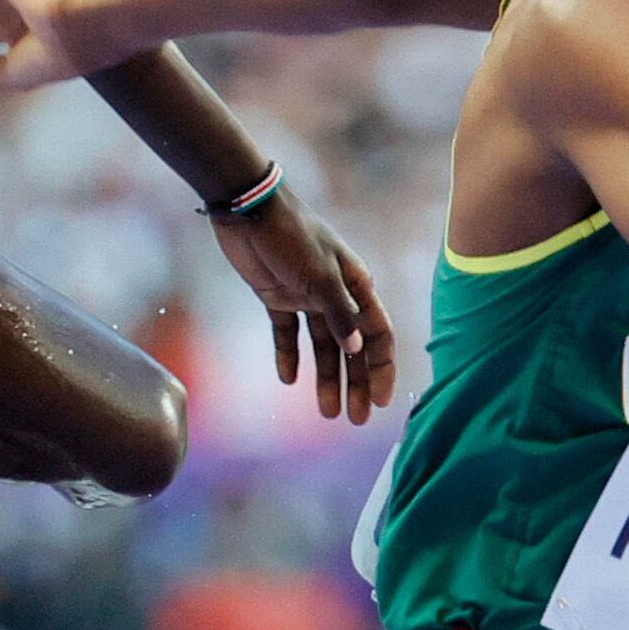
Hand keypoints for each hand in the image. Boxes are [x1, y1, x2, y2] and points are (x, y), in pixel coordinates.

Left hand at [205, 183, 402, 427]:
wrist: (246, 210)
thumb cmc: (290, 235)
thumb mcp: (318, 275)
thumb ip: (339, 313)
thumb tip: (358, 349)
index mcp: (356, 285)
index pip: (378, 334)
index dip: (382, 368)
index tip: (379, 401)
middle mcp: (336, 294)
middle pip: (352, 348)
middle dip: (356, 383)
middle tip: (355, 420)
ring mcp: (306, 297)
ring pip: (323, 346)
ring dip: (326, 378)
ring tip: (327, 414)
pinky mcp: (277, 297)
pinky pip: (287, 334)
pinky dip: (289, 356)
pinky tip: (288, 380)